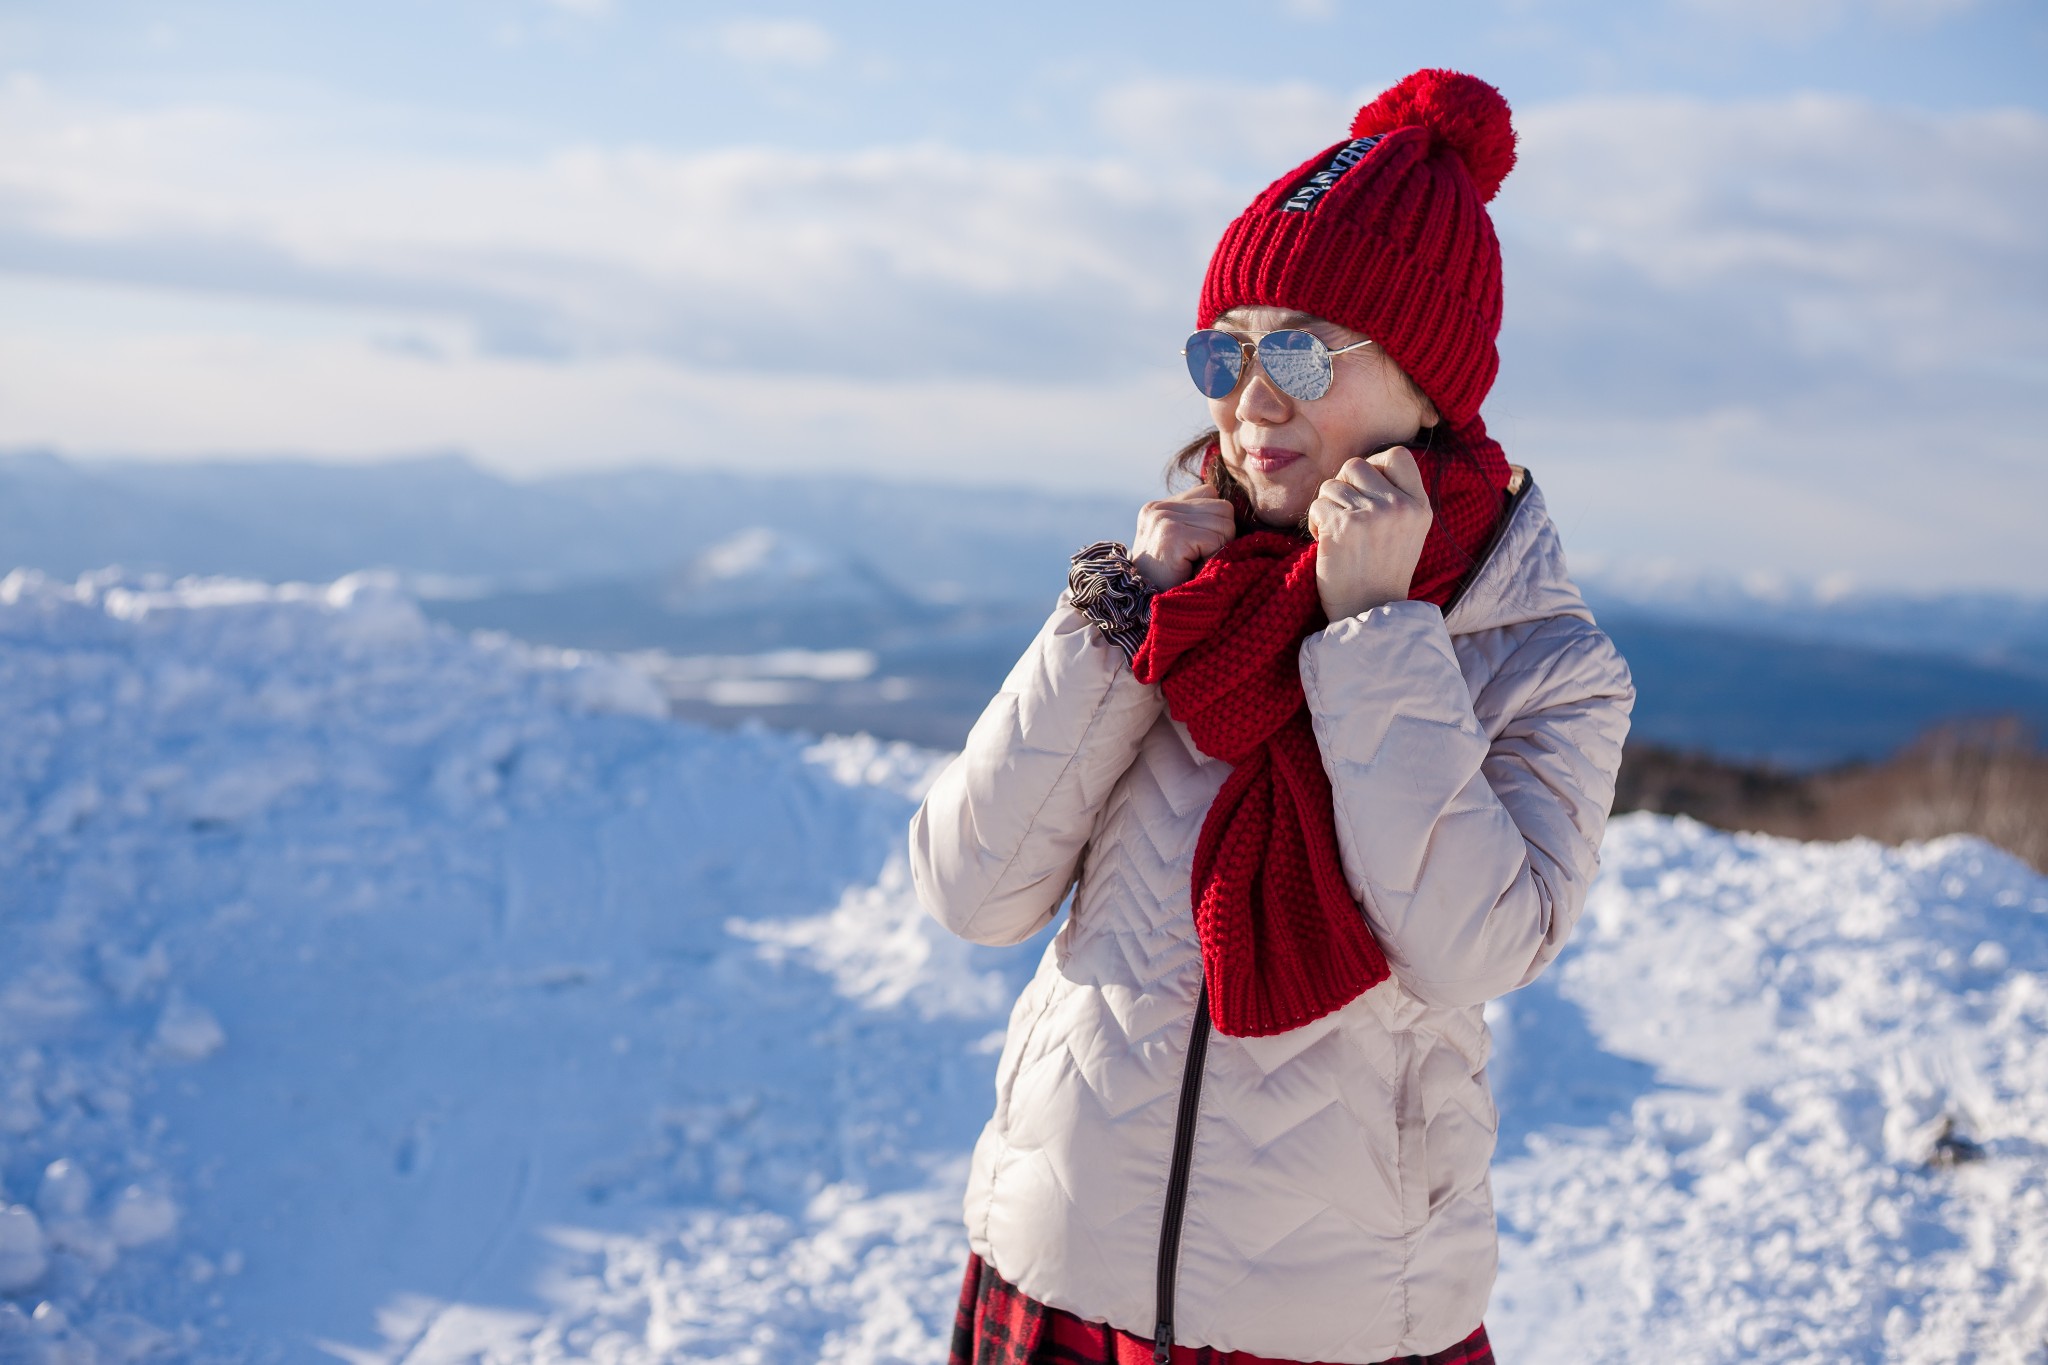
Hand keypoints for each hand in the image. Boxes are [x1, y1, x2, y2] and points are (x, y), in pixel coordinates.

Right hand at [1130, 484, 1236, 590]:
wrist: (1141, 608)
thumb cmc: (1166, 582)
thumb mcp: (1178, 545)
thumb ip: (1197, 523)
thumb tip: (1232, 513)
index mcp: (1160, 507)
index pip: (1209, 493)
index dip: (1214, 522)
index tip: (1197, 547)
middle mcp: (1159, 508)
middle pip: (1223, 507)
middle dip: (1221, 535)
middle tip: (1199, 559)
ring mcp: (1164, 519)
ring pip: (1225, 523)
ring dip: (1218, 548)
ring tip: (1195, 564)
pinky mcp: (1172, 535)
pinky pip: (1216, 539)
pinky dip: (1212, 558)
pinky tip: (1193, 569)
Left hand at [1307, 447, 1433, 620]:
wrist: (1369, 613)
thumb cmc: (1381, 572)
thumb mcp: (1407, 531)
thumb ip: (1395, 498)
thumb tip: (1363, 466)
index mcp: (1419, 505)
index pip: (1397, 455)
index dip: (1374, 466)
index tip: (1365, 492)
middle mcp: (1399, 506)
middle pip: (1356, 465)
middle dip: (1343, 487)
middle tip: (1345, 517)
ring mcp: (1372, 514)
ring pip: (1332, 485)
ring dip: (1327, 508)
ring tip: (1338, 536)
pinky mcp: (1343, 526)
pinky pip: (1318, 505)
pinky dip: (1316, 524)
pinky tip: (1328, 545)